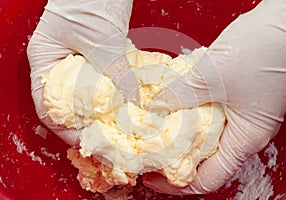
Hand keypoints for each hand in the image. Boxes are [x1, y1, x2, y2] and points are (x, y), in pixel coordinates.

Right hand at [27, 0, 136, 144]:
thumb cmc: (90, 1)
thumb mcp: (101, 40)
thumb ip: (115, 72)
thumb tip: (134, 103)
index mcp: (45, 61)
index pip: (47, 106)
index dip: (63, 128)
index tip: (83, 141)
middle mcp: (58, 66)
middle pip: (66, 106)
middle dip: (82, 125)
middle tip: (102, 140)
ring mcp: (76, 63)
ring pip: (83, 98)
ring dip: (97, 114)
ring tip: (113, 129)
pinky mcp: (94, 59)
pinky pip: (99, 86)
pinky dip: (109, 98)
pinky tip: (122, 108)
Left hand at [143, 0, 285, 193]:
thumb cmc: (262, 51)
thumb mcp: (213, 77)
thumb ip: (180, 95)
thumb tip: (153, 109)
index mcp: (245, 139)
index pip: (208, 179)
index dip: (178, 185)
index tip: (152, 176)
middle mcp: (244, 133)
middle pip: (205, 160)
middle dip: (176, 159)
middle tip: (149, 151)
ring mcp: (242, 115)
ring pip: (206, 137)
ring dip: (180, 135)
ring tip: (155, 130)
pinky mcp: (238, 98)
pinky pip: (209, 115)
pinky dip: (190, 114)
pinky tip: (174, 105)